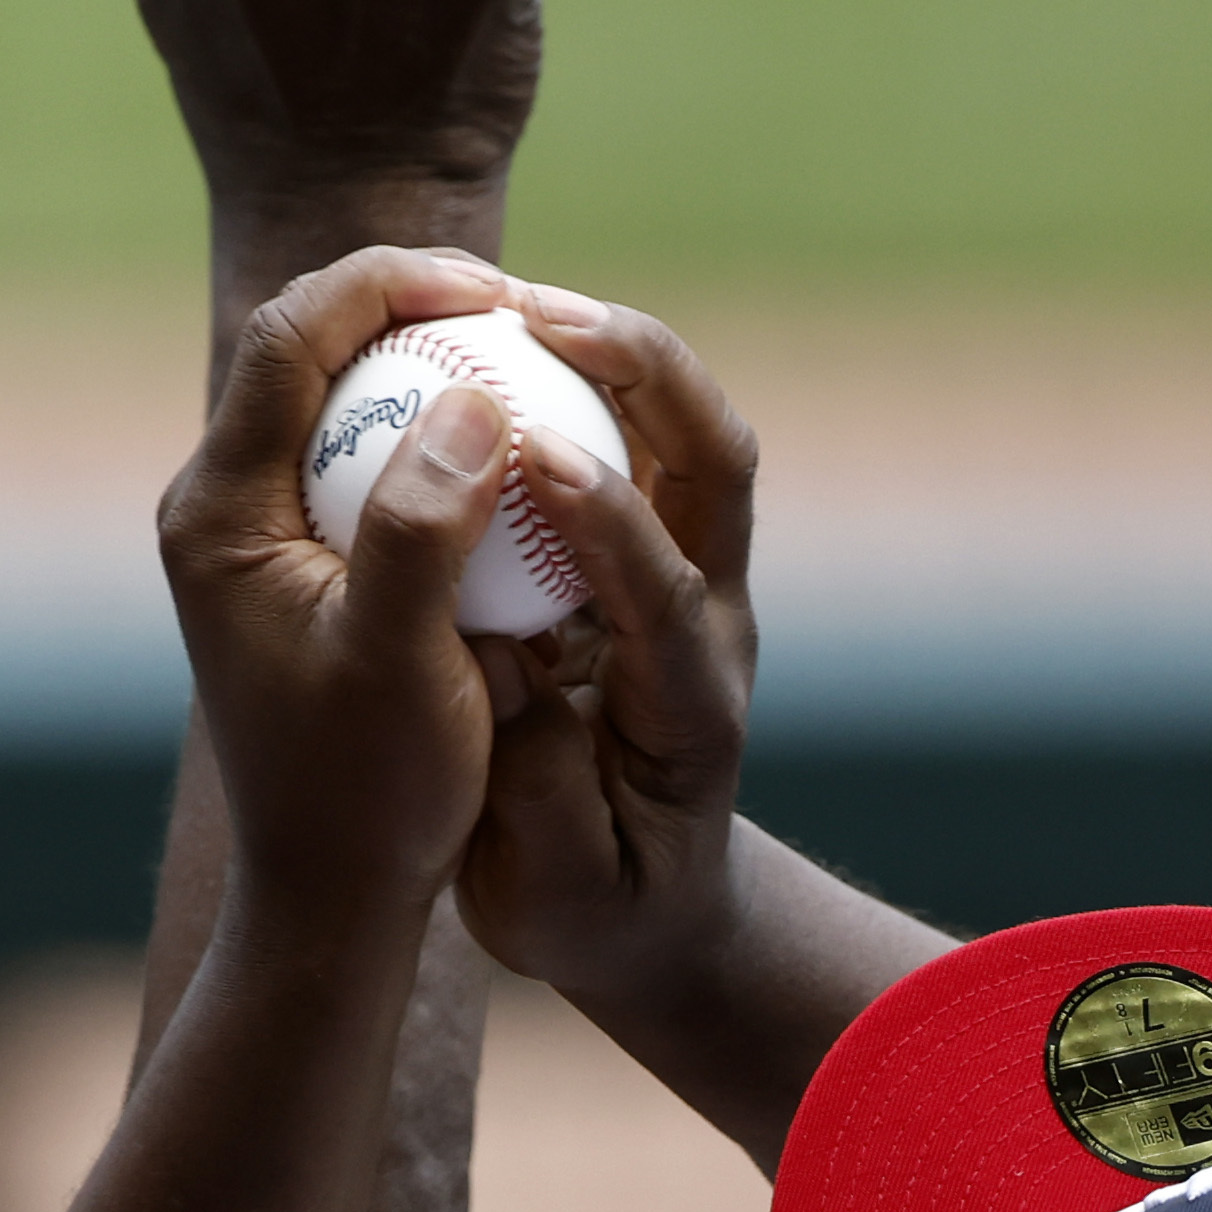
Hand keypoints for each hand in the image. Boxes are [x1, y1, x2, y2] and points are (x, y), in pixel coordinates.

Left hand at [156, 247, 521, 912]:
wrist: (329, 895)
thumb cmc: (367, 794)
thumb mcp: (403, 663)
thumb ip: (423, 528)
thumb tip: (472, 399)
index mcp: (220, 512)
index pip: (289, 336)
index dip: (389, 282)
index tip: (498, 292)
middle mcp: (218, 505)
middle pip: (303, 345)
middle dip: (406, 301)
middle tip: (517, 307)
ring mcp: (253, 532)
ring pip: (333, 394)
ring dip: (421, 359)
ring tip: (521, 351)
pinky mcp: (295, 562)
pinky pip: (359, 455)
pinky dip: (428, 427)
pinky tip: (508, 440)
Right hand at [454, 290, 763, 1028]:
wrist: (649, 912)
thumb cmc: (591, 914)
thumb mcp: (556, 897)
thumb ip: (537, 794)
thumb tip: (510, 681)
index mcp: (689, 710)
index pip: (666, 592)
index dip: (608, 519)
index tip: (530, 456)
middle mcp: (711, 624)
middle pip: (718, 466)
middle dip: (646, 377)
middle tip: (542, 314)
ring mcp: (694, 581)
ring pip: (689, 433)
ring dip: (618, 354)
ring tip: (514, 297)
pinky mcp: (658, 558)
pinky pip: (640, 441)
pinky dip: (583, 380)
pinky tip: (493, 342)